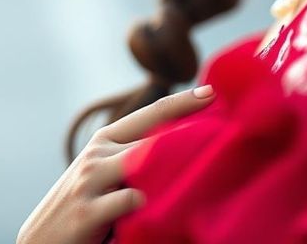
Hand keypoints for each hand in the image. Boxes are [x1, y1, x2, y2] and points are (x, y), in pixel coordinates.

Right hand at [15, 85, 215, 243]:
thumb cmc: (82, 208)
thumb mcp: (104, 175)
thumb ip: (134, 157)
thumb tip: (183, 143)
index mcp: (105, 140)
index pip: (152, 113)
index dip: (183, 101)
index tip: (212, 93)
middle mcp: (98, 155)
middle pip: (155, 135)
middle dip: (190, 133)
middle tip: (224, 131)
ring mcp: (90, 183)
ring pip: (144, 163)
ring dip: (174, 167)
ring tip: (203, 167)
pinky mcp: (87, 214)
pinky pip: (131, 201)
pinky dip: (151, 203)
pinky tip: (166, 206)